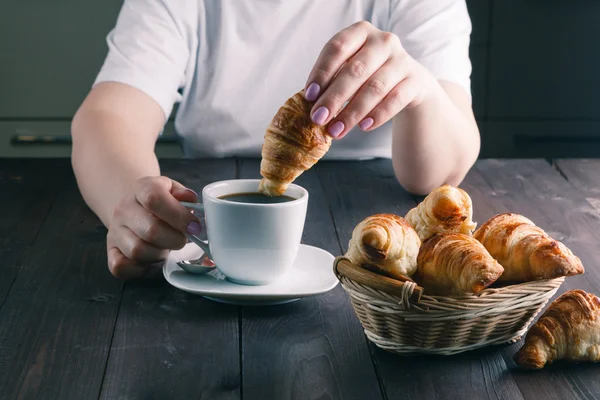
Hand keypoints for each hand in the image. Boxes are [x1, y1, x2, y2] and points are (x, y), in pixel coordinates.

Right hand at [106, 176, 200, 278]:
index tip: (194, 227)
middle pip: (150, 229)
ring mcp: (114, 231)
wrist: (137, 209)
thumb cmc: (162, 204)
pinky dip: (140, 269)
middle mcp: (123, 209)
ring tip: (166, 248)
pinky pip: (121, 267)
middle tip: (183, 240)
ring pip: (138, 250)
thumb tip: (190, 199)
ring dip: (160, 254)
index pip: (154, 199)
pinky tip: (152, 261)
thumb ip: (184, 195)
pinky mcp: (111, 252)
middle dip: (175, 239)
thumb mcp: (174, 191)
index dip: (178, 216)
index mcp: (141, 189)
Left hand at [304, 21, 435, 138]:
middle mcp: (383, 41)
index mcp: (360, 32)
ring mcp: (402, 59)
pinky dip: (378, 115)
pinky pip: (395, 99)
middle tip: (318, 119)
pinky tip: (363, 127)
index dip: (321, 72)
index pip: (337, 48)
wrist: (409, 83)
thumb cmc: (369, 76)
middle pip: (355, 70)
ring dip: (352, 112)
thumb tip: (313, 106)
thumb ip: (332, 82)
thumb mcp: (350, 70)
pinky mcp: (415, 80)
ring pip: (375, 87)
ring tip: (336, 130)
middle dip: (334, 98)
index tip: (309, 96)